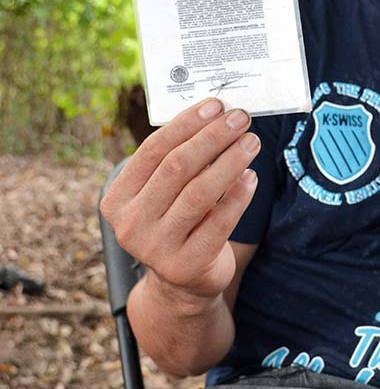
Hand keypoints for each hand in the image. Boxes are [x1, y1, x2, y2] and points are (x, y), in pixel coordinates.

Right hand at [101, 98, 259, 301]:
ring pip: (198, 193)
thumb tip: (215, 115)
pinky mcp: (187, 265)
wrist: (183, 283)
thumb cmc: (177, 223)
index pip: (152, 151)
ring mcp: (156, 248)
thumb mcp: (164, 194)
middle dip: (212, 138)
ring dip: (229, 162)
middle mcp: (130, 224)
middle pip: (176, 168)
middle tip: (240, 119)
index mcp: (117, 199)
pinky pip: (219, 223)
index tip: (215, 105)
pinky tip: (252, 177)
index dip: (186, 125)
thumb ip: (177, 162)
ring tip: (252, 142)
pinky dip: (238, 197)